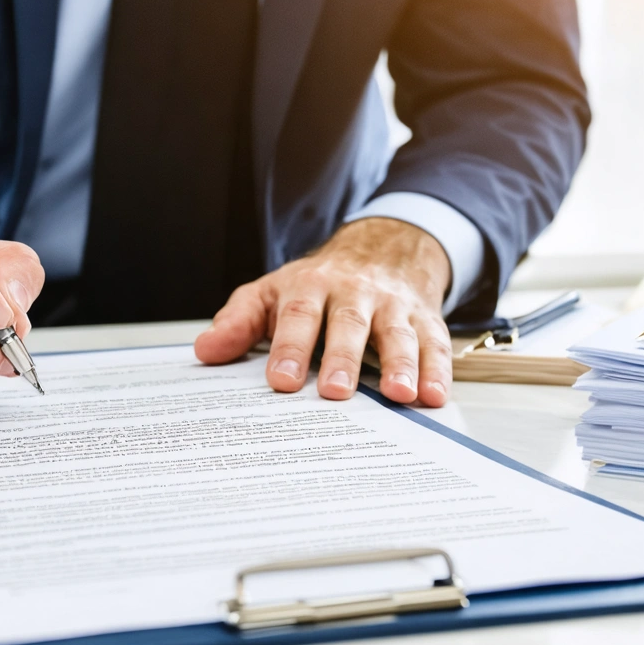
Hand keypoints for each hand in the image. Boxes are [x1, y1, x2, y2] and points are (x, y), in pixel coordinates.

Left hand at [194, 218, 453, 405]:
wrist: (384, 248)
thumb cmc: (321, 283)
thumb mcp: (273, 292)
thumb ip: (239, 322)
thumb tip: (206, 350)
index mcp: (311, 287)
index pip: (299, 316)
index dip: (290, 348)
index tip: (281, 381)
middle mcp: (354, 294)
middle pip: (349, 325)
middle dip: (343, 359)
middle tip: (335, 392)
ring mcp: (392, 307)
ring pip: (397, 334)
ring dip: (400, 365)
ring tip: (400, 394)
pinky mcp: (425, 319)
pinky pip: (434, 343)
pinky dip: (438, 371)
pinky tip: (434, 396)